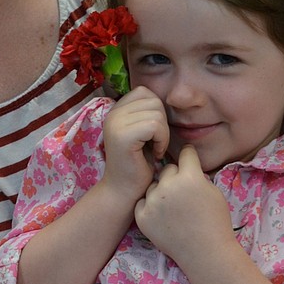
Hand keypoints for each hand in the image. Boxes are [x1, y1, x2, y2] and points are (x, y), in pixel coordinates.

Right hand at [101, 87, 168, 203]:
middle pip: (153, 101)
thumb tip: (171, 98)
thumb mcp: (142, 132)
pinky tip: (155, 153)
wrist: (123, 191)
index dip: (156, 111)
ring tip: (155, 148)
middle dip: (162, 123)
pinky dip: (162, 140)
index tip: (152, 133)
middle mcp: (112, 113)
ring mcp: (115, 123)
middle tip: (156, 142)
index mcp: (116, 110)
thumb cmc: (138, 164)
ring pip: (157, 113)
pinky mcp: (122, 135)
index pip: (144, 92)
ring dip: (163, 133)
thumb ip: (147, 113)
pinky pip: (155, 125)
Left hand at [135, 144, 231, 266]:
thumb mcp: (214, 192)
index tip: (189, 160)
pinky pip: (143, 202)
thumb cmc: (215, 222)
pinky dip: (150, 207)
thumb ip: (197, 176)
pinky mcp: (142, 217)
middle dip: (175, 176)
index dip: (189, 156)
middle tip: (183, 193)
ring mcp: (152, 202)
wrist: (206, 253)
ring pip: (153, 186)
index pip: (185, 153)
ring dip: (161, 192)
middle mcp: (168, 186)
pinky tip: (163, 217)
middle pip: (167, 169)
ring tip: (174, 210)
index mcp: (190, 177)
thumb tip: (185, 166)